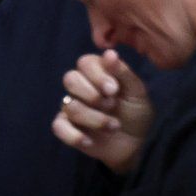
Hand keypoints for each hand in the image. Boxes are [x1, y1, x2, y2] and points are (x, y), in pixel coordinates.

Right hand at [52, 50, 153, 173]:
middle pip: (70, 79)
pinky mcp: (67, 127)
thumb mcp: (137, 92)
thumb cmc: (137, 111)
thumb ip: (123, 73)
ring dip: (95, 118)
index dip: (97, 75)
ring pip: (70, 106)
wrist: (136, 143)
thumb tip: (109, 53)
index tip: (114, 90)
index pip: (85, 62)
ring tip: (114, 126)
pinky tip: (90, 141)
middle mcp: (82, 87)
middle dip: (92, 94)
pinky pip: (58, 127)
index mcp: (98, 73)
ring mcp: (71, 107)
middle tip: (111, 104)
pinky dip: (74, 135)